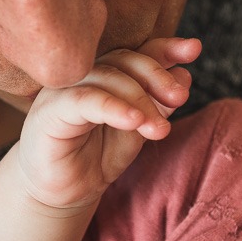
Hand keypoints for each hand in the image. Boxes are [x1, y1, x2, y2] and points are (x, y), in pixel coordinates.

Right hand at [16, 37, 200, 210]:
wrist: (65, 192)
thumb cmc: (99, 155)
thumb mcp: (139, 128)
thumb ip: (158, 103)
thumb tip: (184, 75)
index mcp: (105, 73)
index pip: (137, 51)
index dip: (165, 47)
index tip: (193, 49)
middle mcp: (82, 75)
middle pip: (123, 60)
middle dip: (157, 76)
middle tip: (180, 98)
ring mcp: (62, 90)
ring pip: (106, 77)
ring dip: (140, 100)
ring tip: (159, 128)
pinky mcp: (48, 112)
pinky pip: (82, 100)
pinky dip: (112, 107)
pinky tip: (134, 121)